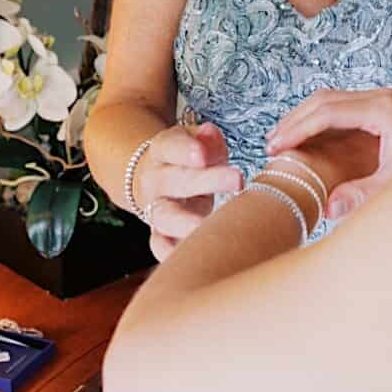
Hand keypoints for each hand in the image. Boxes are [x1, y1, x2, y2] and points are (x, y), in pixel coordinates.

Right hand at [132, 121, 243, 260]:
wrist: (154, 179)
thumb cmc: (190, 161)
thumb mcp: (198, 143)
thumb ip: (207, 140)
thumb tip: (210, 134)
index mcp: (162, 151)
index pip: (171, 146)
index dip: (186, 150)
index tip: (203, 154)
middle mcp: (155, 179)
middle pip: (176, 180)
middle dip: (206, 180)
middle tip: (237, 179)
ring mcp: (155, 208)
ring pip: (164, 216)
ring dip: (186, 223)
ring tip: (209, 227)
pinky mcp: (159, 233)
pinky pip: (160, 245)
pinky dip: (173, 253)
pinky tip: (193, 257)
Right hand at [267, 89, 391, 217]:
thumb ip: (362, 195)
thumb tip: (328, 208)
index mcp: (382, 110)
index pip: (327, 112)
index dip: (297, 129)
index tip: (276, 148)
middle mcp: (380, 99)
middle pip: (324, 100)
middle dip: (294, 122)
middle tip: (271, 146)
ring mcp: (381, 102)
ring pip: (330, 102)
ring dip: (304, 120)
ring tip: (281, 144)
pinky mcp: (382, 112)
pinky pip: (342, 111)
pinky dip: (319, 124)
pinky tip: (306, 144)